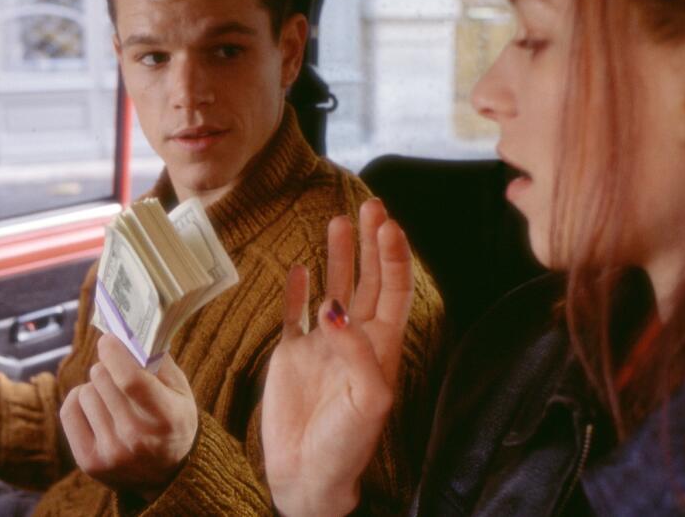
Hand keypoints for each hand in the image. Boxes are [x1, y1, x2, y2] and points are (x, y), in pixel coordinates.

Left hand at [60, 333, 198, 497]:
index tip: (109, 339)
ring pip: (85, 391)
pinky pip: (69, 409)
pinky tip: (98, 408)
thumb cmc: (172, 421)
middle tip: (121, 375)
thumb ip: (157, 359)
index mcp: (166, 417)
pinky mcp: (89, 462)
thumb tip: (125, 332)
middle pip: (102, 378)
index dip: (114, 352)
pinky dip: (81, 400)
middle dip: (109, 367)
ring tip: (114, 399)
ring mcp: (111, 453)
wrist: (166, 474)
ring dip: (97, 387)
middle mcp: (137, 439)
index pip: (130, 379)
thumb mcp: (180, 390)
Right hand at [262, 199, 413, 516]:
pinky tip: (301, 267)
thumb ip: (356, 351)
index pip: (392, 290)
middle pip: (367, 280)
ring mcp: (322, 345)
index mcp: (381, 348)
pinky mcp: (291, 356)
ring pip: (333, 288)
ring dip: (338, 256)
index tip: (388, 224)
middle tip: (369, 206)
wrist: (306, 476)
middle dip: (371, 244)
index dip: (393, 256)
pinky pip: (295, 314)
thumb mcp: (368, 400)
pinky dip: (298, 289)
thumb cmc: (346, 445)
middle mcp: (354, 340)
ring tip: (338, 221)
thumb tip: (334, 307)